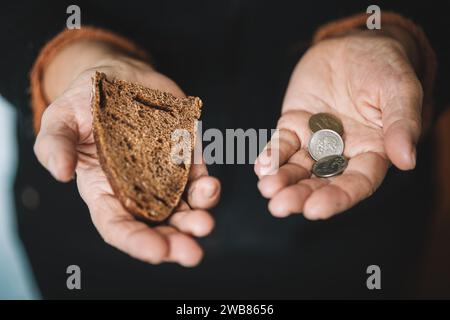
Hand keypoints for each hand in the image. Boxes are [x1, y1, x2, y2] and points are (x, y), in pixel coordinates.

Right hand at [34, 49, 219, 266]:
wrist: (119, 76)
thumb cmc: (85, 102)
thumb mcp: (61, 119)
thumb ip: (55, 144)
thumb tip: (59, 172)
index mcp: (104, 189)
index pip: (118, 225)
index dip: (136, 241)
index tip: (157, 251)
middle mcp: (137, 188)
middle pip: (157, 224)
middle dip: (175, 241)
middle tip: (191, 252)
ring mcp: (164, 173)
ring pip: (183, 206)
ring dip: (196, 218)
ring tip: (205, 223)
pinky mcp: (185, 156)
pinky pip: (198, 177)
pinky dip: (207, 187)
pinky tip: (210, 186)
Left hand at [255, 30, 422, 219]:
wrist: (352, 45)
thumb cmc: (383, 67)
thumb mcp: (399, 90)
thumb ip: (402, 124)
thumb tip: (407, 161)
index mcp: (372, 151)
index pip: (356, 182)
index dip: (337, 197)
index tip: (316, 210)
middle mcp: (342, 153)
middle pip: (321, 181)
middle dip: (301, 195)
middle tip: (279, 206)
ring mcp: (315, 141)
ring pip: (298, 167)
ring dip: (281, 179)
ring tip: (267, 188)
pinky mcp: (294, 126)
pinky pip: (282, 144)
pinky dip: (271, 155)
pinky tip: (262, 165)